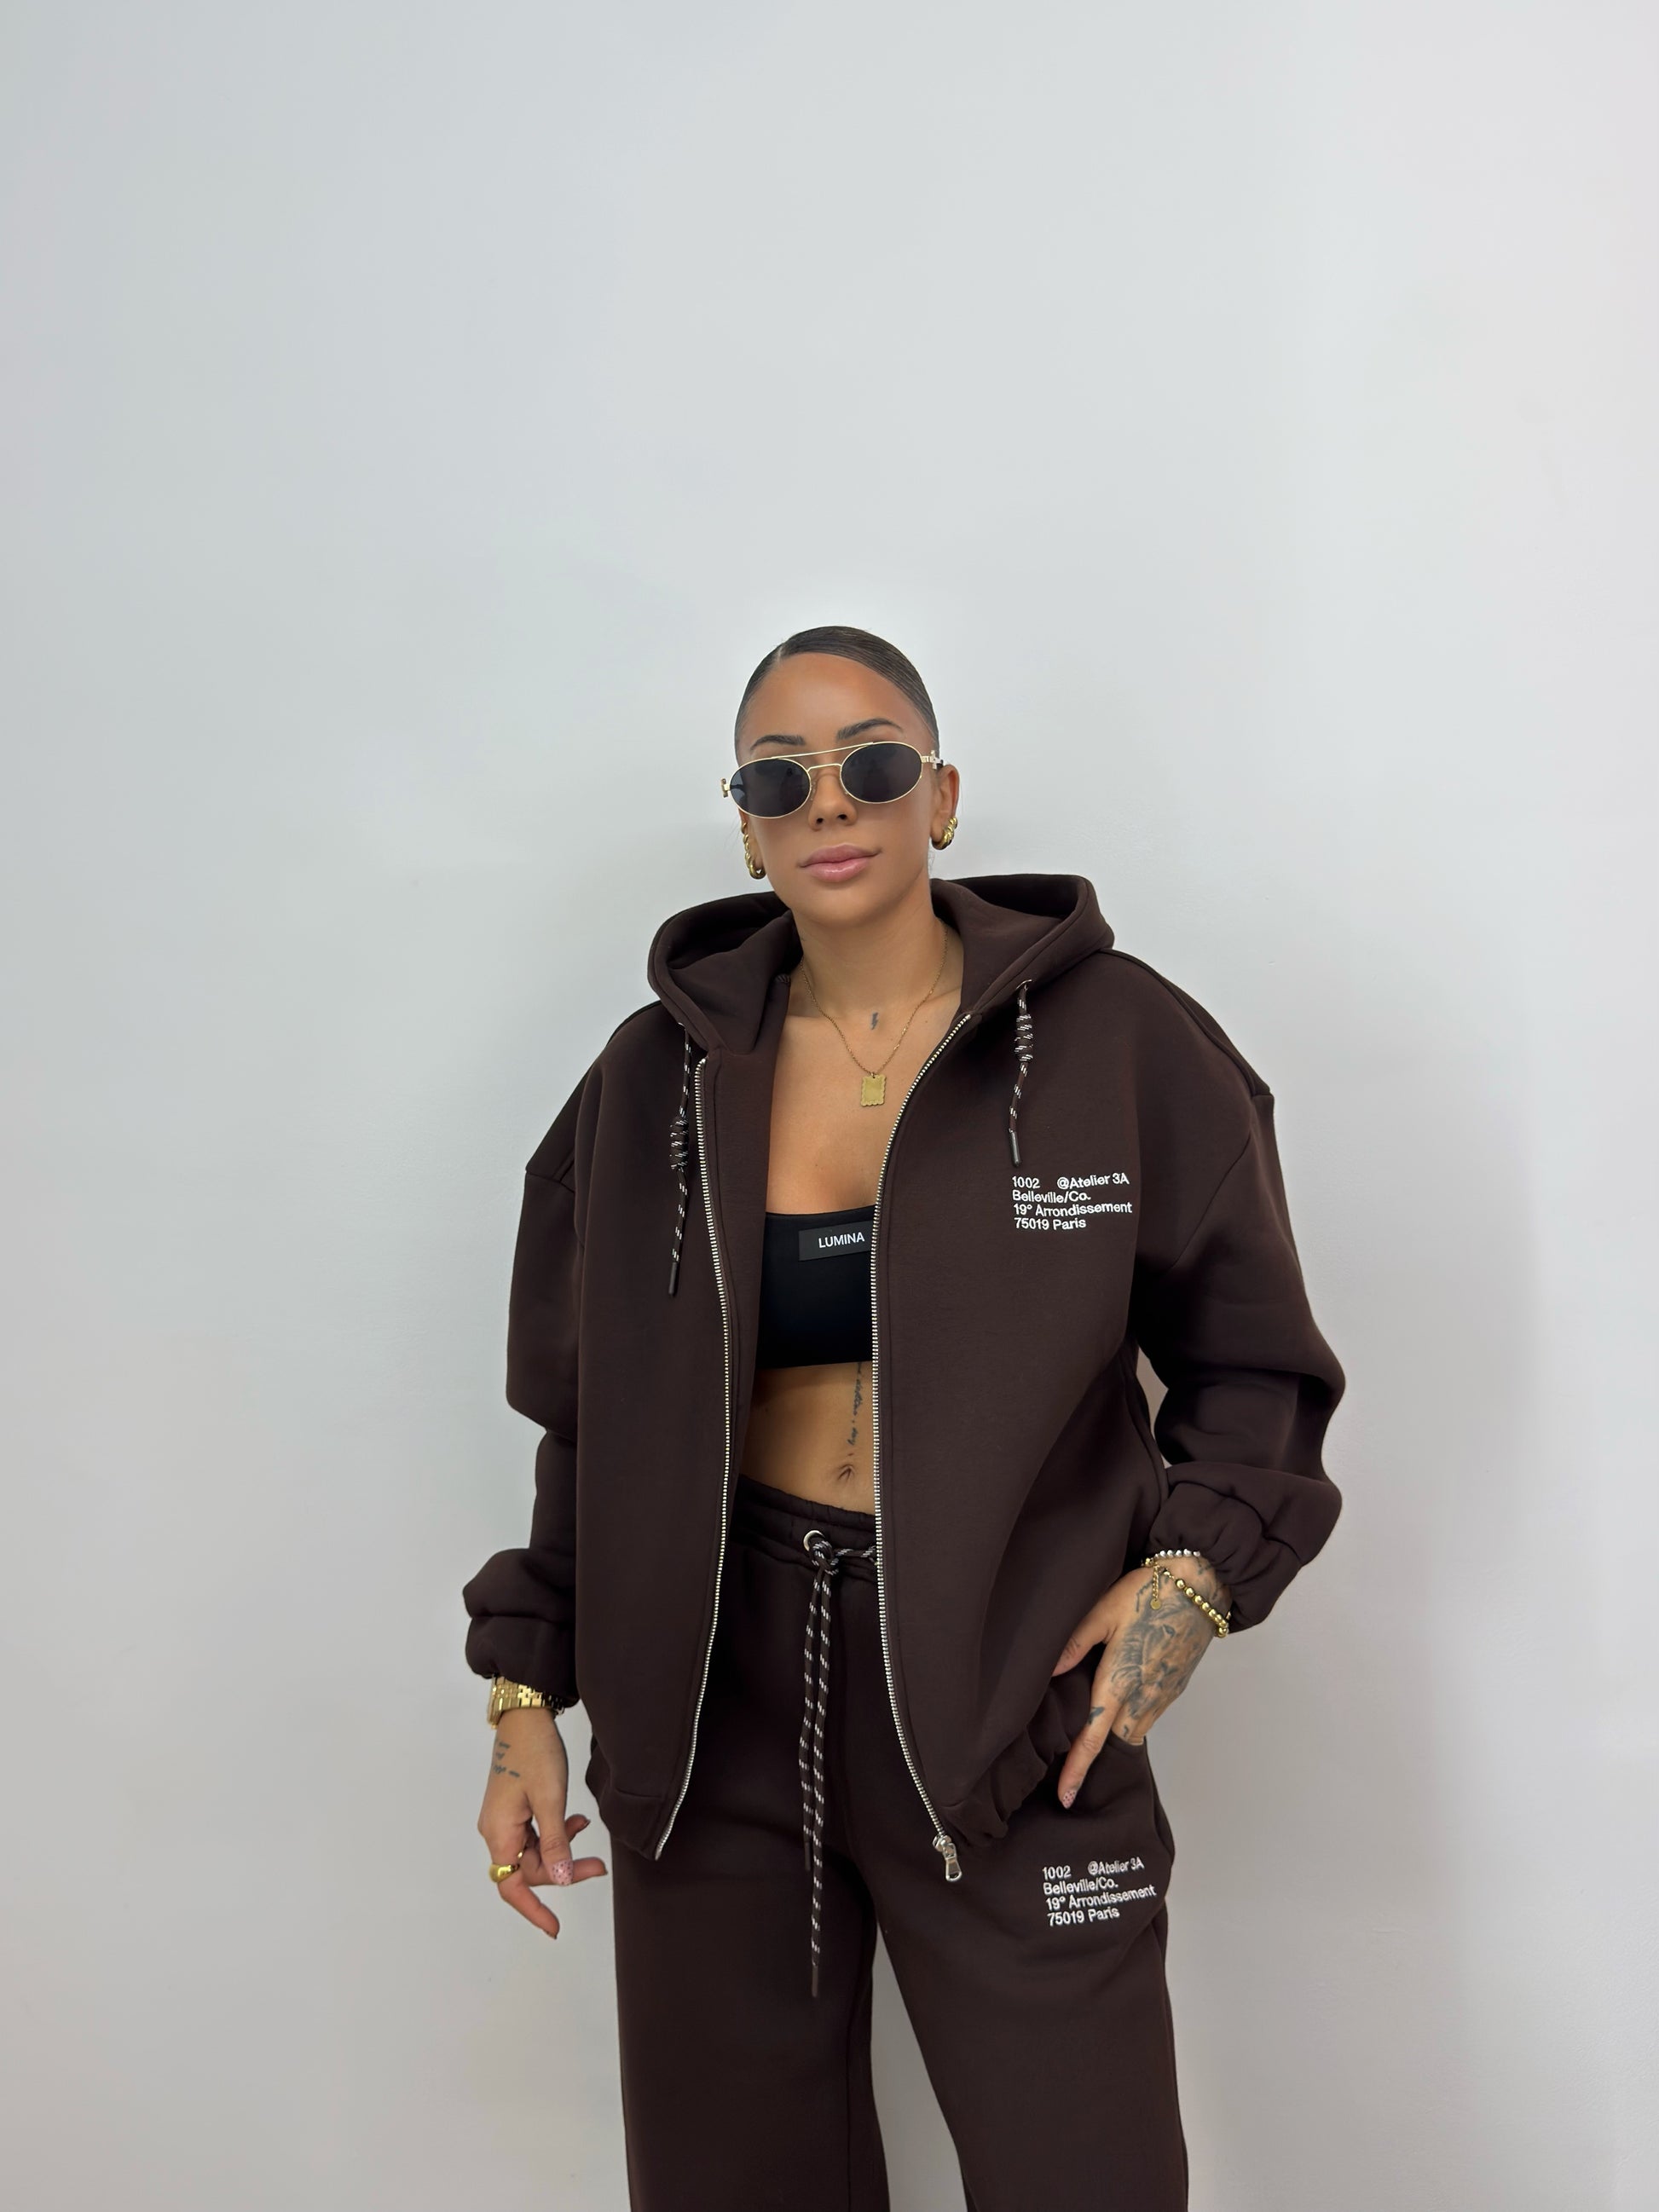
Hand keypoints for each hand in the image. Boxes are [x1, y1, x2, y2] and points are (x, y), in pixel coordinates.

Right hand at [477, 1706, 607, 1936]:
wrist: (525, 1715)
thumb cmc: (534, 1751)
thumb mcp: (550, 1799)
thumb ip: (555, 1843)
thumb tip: (559, 1881)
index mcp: (499, 1832)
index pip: (511, 1886)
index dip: (533, 1909)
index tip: (555, 1928)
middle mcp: (496, 1830)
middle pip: (528, 1869)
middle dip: (563, 1871)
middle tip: (598, 1866)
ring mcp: (504, 1819)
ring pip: (534, 1852)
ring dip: (562, 1849)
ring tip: (586, 1830)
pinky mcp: (514, 1808)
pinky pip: (535, 1834)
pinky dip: (556, 1832)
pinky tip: (575, 1821)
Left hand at [1048, 1554, 1229, 1807]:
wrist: (1200, 1587)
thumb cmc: (1149, 1593)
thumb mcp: (1103, 1610)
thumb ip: (1075, 1643)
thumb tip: (1049, 1672)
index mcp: (1119, 1681)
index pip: (1093, 1738)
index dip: (1076, 1769)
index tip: (1065, 1796)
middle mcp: (1143, 1697)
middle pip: (1113, 1741)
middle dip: (1094, 1757)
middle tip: (1070, 1763)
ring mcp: (1163, 1695)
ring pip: (1132, 1730)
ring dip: (1114, 1736)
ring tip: (1092, 1734)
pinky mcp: (1175, 1688)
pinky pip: (1149, 1716)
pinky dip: (1132, 1719)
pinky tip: (1120, 1703)